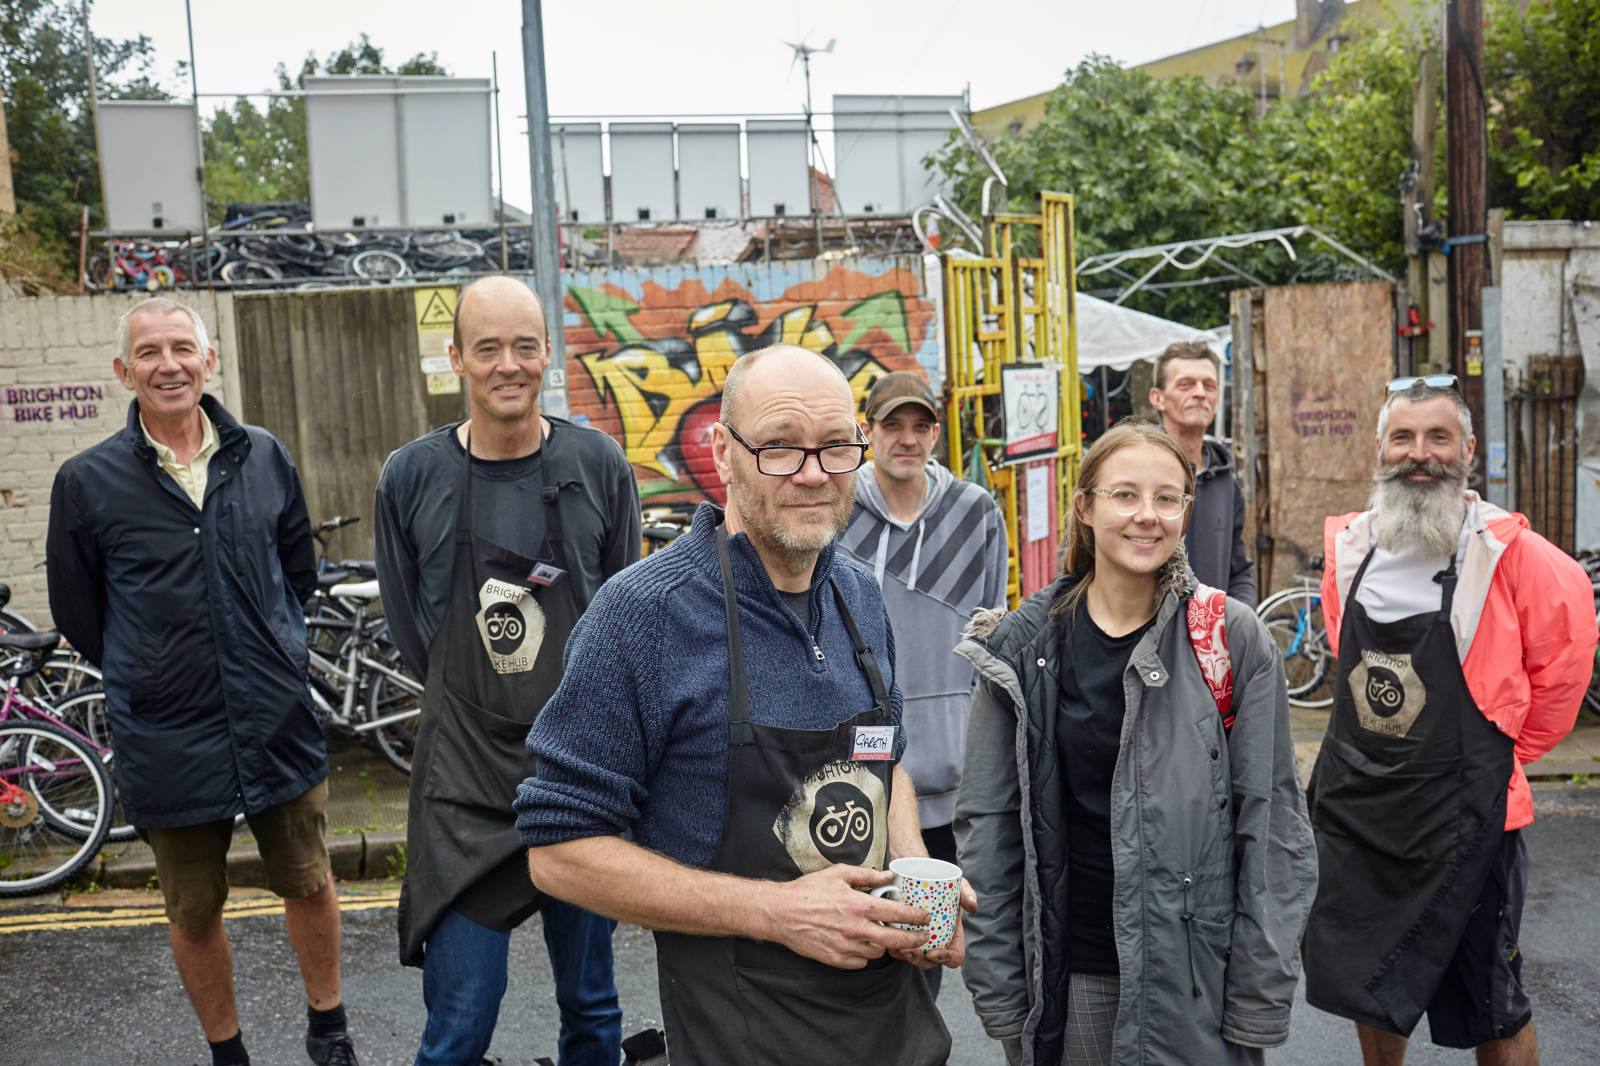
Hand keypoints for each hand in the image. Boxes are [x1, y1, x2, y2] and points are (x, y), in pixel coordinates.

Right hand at [767, 864, 932, 968]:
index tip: (926, 917)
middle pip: (896, 941)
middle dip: (914, 939)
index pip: (898, 915)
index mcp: (860, 906)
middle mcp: (857, 929)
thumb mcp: (838, 874)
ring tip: (882, 935)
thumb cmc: (808, 891)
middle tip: (922, 936)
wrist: (781, 913)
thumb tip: (888, 875)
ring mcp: (847, 947)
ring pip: (878, 952)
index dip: (917, 917)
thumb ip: (867, 875)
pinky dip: (864, 954)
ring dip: (884, 945)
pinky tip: (860, 943)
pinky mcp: (836, 960)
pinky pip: (861, 962)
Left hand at [888, 877, 976, 969]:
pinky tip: (888, 938)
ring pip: (913, 959)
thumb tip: (973, 906)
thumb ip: (967, 894)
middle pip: (930, 962)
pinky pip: (898, 950)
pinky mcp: (905, 937)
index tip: (933, 952)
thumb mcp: (959, 886)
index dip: (945, 959)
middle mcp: (937, 943)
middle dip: (919, 959)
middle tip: (909, 950)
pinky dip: (893, 948)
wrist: (922, 875)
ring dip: (905, 956)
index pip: (954, 958)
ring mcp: (921, 942)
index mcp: (954, 937)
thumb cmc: (944, 885)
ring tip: (898, 946)